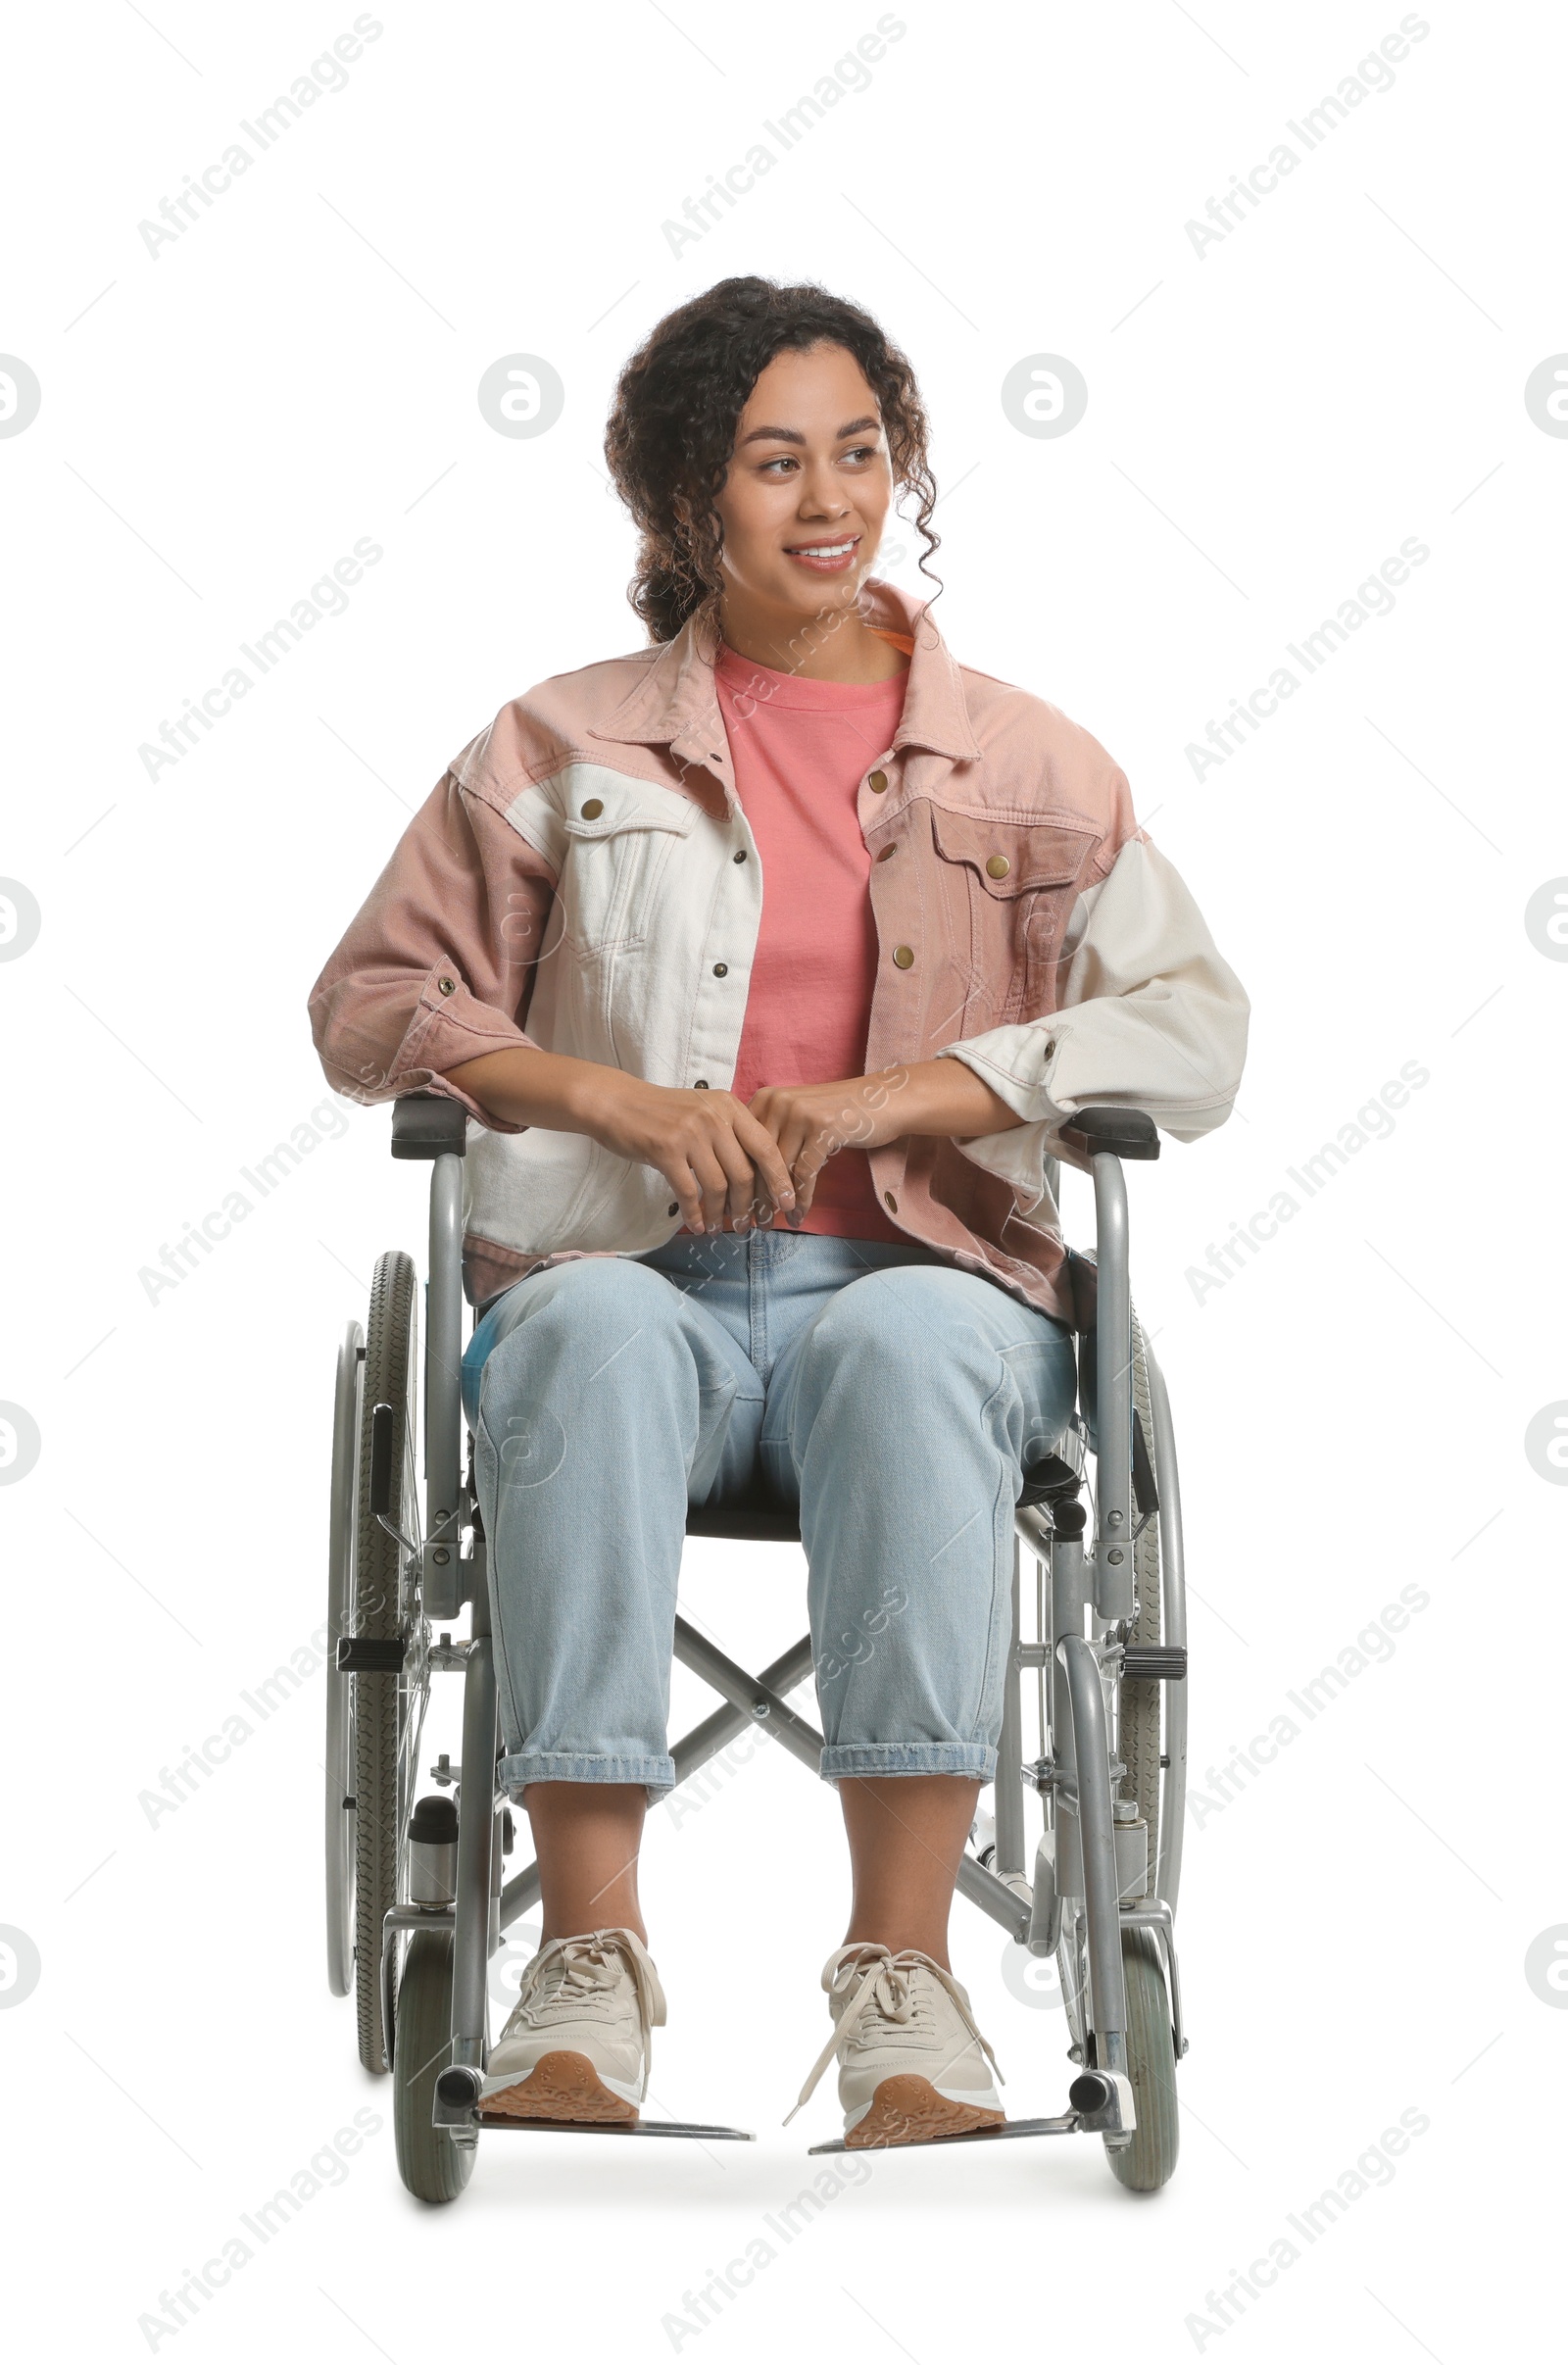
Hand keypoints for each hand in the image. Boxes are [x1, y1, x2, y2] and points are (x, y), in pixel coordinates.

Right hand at [585, 1073, 797, 1233]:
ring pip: (718, 1185)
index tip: (785, 1204)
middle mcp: (714, 1117)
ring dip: (720, 1213)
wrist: (618, 1103)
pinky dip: (695, 1213)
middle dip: (749, 1205)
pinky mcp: (666, 1149)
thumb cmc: (663, 1113)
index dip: (779, 1179)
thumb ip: (730, 1134)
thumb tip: (756, 1177)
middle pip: (744, 1171)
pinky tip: (697, 1225)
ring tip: (719, 1228)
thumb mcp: (704, 1112)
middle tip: (749, 1225)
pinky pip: (689, 1191)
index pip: (765, 1147)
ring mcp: (690, 1133)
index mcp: (729, 1107)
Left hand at [744, 1074, 907, 1217]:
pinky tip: (799, 1215)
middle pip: (758, 1158)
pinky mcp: (823, 1127)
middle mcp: (777, 1102)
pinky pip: (806, 1172)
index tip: (737, 1206)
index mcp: (765, 1099)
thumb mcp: (798, 1119)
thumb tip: (748, 1181)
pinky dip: (802, 1198)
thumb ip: (773, 1137)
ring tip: (775, 1223)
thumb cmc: (839, 1116)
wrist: (882, 1101)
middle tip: (754, 1223)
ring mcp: (800, 1113)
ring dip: (778, 1202)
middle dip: (755, 1196)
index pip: (742, 1145)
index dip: (739, 1179)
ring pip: (780, 1168)